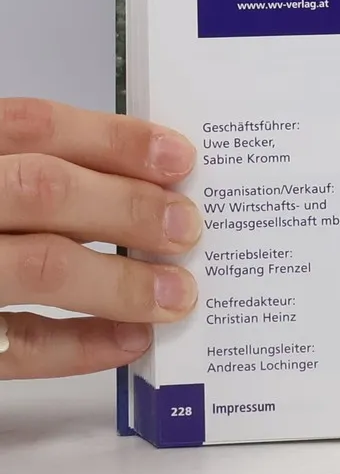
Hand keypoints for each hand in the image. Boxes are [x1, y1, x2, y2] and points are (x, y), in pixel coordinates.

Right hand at [0, 98, 198, 379]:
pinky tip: (127, 341)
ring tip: (176, 295)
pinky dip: (76, 347)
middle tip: (188, 229)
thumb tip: (141, 182)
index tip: (179, 158)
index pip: (33, 126)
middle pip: (42, 190)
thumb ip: (22, 171)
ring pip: (35, 267)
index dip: (113, 139)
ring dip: (117, 282)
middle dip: (127, 208)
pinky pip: (12, 348)